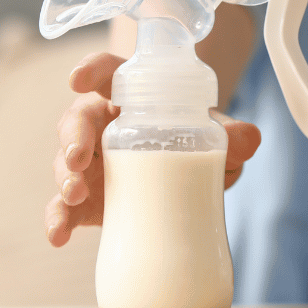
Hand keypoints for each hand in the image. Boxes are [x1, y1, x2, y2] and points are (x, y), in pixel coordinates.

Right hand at [44, 51, 261, 246]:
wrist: (185, 175)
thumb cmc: (193, 140)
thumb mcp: (214, 134)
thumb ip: (231, 136)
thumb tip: (250, 139)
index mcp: (129, 94)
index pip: (107, 72)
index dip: (91, 70)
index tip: (78, 79)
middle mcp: (101, 124)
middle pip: (77, 120)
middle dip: (73, 137)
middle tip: (79, 158)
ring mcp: (89, 164)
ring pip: (64, 163)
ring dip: (64, 179)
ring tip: (74, 196)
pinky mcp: (85, 200)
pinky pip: (64, 208)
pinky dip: (57, 221)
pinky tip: (58, 237)